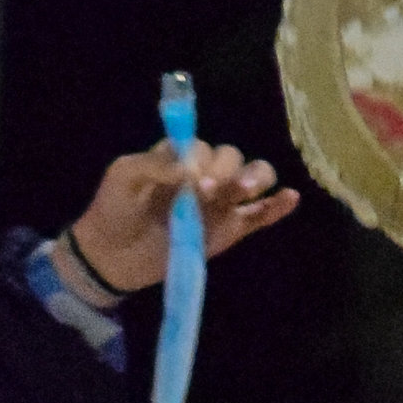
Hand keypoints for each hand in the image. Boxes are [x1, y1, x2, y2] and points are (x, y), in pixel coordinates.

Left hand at [67, 141, 298, 297]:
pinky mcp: (232, 230)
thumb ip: (155, 163)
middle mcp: (205, 174)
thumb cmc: (115, 209)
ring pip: (255, 179)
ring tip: (244, 191)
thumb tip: (191, 168)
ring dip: (255, 179)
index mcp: (180, 157)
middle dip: (227, 170)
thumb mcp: (124, 175)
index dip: (200, 159)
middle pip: (234, 158)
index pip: (204, 146)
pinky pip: (261, 215)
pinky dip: (278, 206)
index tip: (187, 177)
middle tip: (207, 191)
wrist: (113, 255)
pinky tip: (289, 198)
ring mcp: (222, 203)